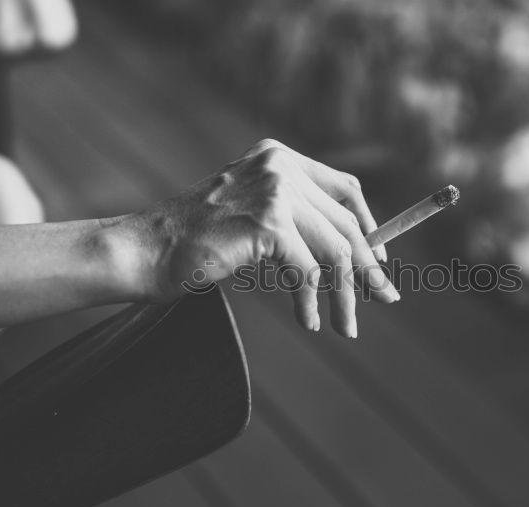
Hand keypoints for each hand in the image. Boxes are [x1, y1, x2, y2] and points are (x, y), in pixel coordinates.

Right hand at [121, 139, 397, 336]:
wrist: (144, 250)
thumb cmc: (193, 242)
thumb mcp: (250, 215)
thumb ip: (294, 220)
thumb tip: (353, 257)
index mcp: (277, 157)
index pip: (346, 190)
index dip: (370, 227)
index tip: (379, 260)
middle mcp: (280, 166)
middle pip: (346, 223)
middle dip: (369, 268)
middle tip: (385, 299)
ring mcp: (274, 191)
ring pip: (336, 251)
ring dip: (345, 295)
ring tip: (346, 327)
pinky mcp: (267, 223)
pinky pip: (308, 272)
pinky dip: (311, 303)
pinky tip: (307, 322)